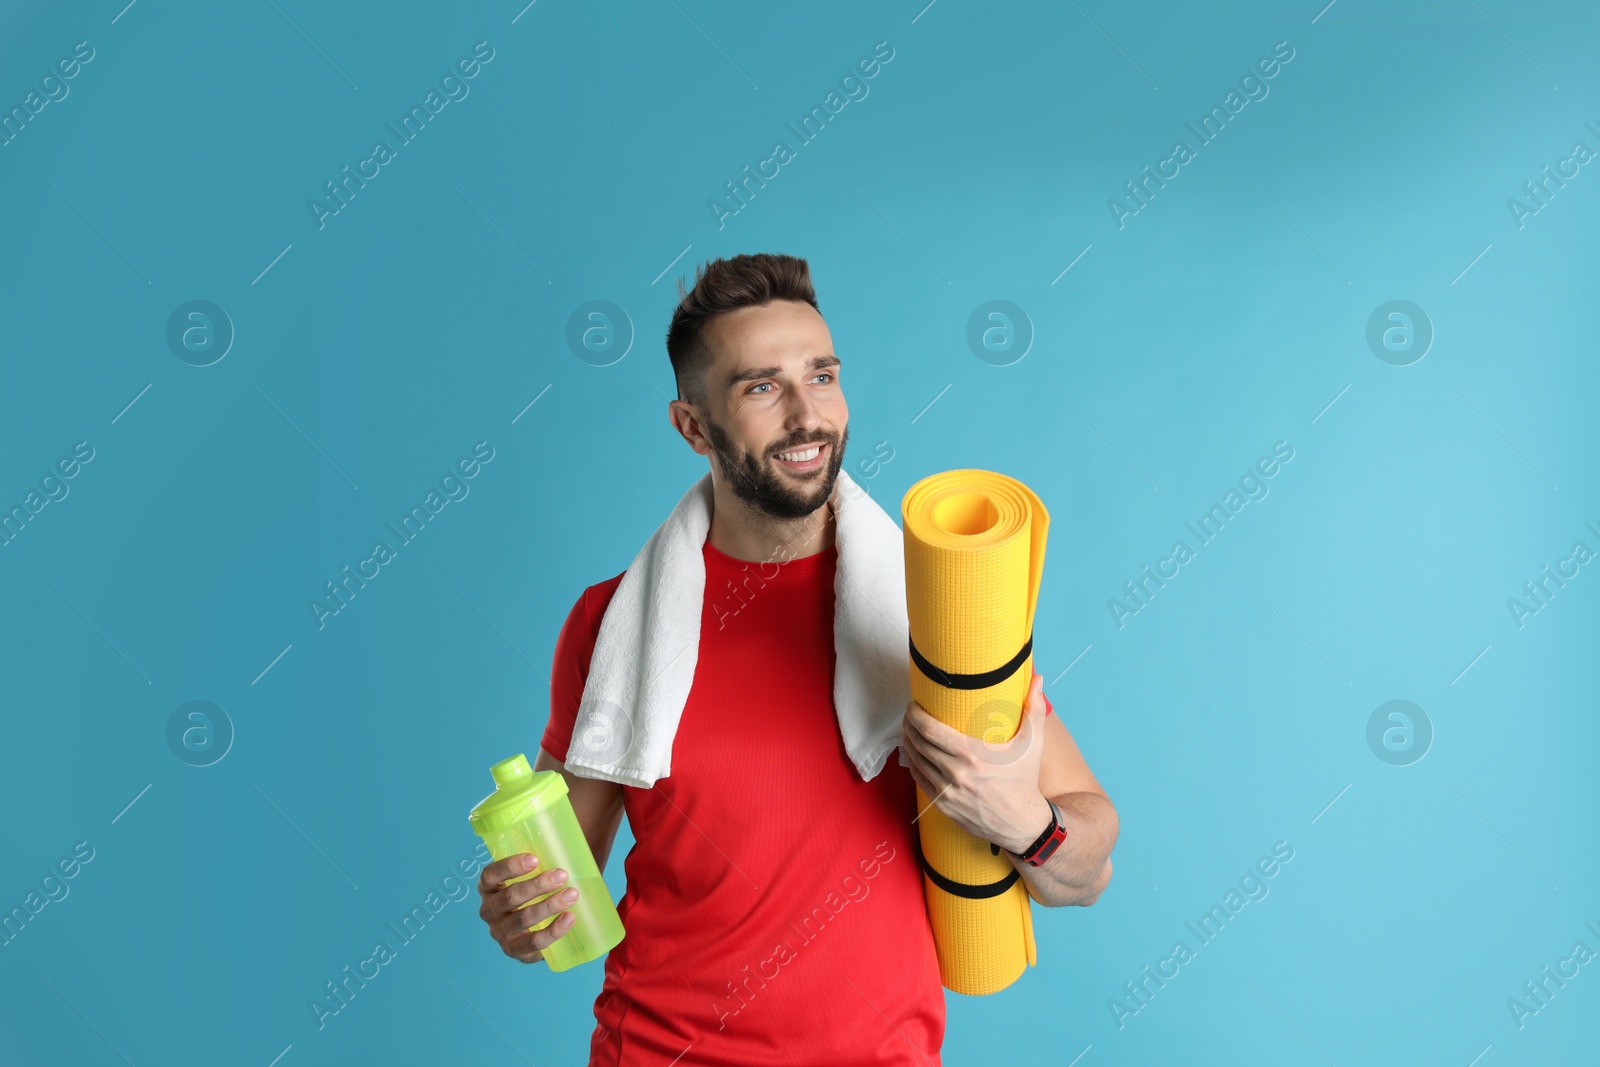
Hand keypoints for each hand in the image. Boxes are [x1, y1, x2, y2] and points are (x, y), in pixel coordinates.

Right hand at [476, 852, 580, 962]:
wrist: (537, 928)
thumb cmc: (539, 892)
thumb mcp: (535, 874)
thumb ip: (547, 858)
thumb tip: (581, 833)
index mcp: (489, 888)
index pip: (490, 875)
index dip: (509, 867)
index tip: (534, 859)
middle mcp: (489, 911)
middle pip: (509, 898)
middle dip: (537, 885)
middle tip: (562, 875)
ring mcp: (501, 934)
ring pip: (522, 919)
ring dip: (548, 906)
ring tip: (572, 894)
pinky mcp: (517, 952)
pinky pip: (534, 944)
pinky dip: (553, 931)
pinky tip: (569, 919)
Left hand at [899, 671, 1050, 852]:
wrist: (1022, 823)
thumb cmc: (1025, 780)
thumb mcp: (1033, 743)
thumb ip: (1034, 708)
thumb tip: (1037, 678)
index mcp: (973, 755)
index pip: (930, 730)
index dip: (915, 714)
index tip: (914, 704)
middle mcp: (956, 774)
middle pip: (918, 742)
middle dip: (909, 724)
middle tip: (910, 714)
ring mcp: (947, 792)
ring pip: (915, 760)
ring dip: (908, 742)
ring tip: (910, 730)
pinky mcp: (942, 805)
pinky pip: (919, 779)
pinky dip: (913, 763)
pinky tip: (914, 753)